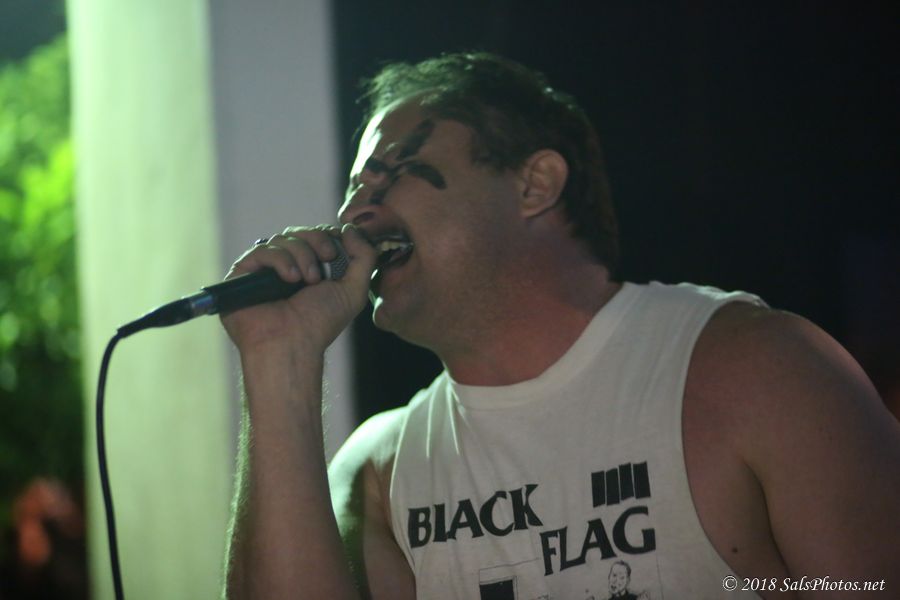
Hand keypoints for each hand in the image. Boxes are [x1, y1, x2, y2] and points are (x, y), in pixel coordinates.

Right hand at [220, 224, 375, 356]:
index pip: (316, 235)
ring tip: (308, 280)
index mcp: (310, 270)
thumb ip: (364, 257)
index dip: (327, 235)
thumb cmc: (321, 323)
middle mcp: (286, 267)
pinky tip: (290, 278)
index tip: (337, 251)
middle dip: (318, 241)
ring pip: (283, 238)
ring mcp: (264, 270)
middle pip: (300, 232)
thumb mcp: (354, 290)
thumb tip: (351, 228)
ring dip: (302, 254)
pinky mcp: (244, 273)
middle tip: (328, 259)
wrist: (292, 345)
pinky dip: (281, 260)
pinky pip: (262, 250)